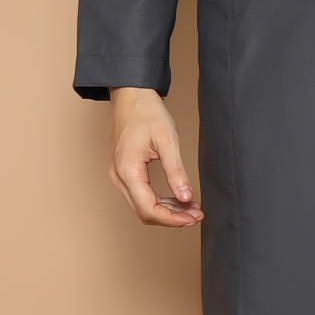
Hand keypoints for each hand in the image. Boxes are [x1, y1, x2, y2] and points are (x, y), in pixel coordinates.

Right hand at [108, 86, 203, 227]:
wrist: (131, 96)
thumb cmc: (147, 112)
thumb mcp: (167, 140)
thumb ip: (176, 171)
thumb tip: (186, 198)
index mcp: (128, 169)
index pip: (149, 208)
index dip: (172, 219)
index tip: (193, 218)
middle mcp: (118, 176)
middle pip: (144, 212)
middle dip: (172, 217)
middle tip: (197, 214)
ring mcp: (118, 175)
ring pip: (142, 206)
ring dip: (167, 211)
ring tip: (191, 208)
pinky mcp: (123, 172)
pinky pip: (140, 195)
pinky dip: (159, 201)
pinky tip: (178, 199)